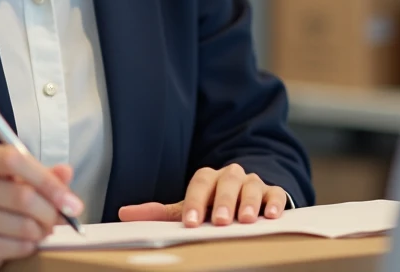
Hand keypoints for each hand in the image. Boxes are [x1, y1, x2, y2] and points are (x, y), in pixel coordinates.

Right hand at [0, 146, 82, 271]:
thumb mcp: (11, 180)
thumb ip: (40, 174)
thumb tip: (66, 173)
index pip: (14, 159)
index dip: (47, 179)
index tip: (70, 200)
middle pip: (24, 196)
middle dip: (51, 211)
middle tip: (59, 218)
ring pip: (25, 225)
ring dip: (41, 231)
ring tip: (37, 229)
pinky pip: (18, 246)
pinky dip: (29, 245)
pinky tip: (21, 241)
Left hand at [117, 164, 288, 228]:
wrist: (245, 200)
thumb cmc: (213, 206)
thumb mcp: (188, 209)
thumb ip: (159, 213)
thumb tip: (123, 213)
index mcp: (208, 178)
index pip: (199, 184)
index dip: (194, 202)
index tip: (190, 223)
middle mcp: (230, 176)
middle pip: (226, 183)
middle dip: (222, 202)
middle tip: (219, 221)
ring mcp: (253, 183)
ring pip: (250, 186)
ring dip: (248, 203)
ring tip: (245, 220)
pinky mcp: (272, 193)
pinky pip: (276, 194)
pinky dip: (274, 203)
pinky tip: (272, 215)